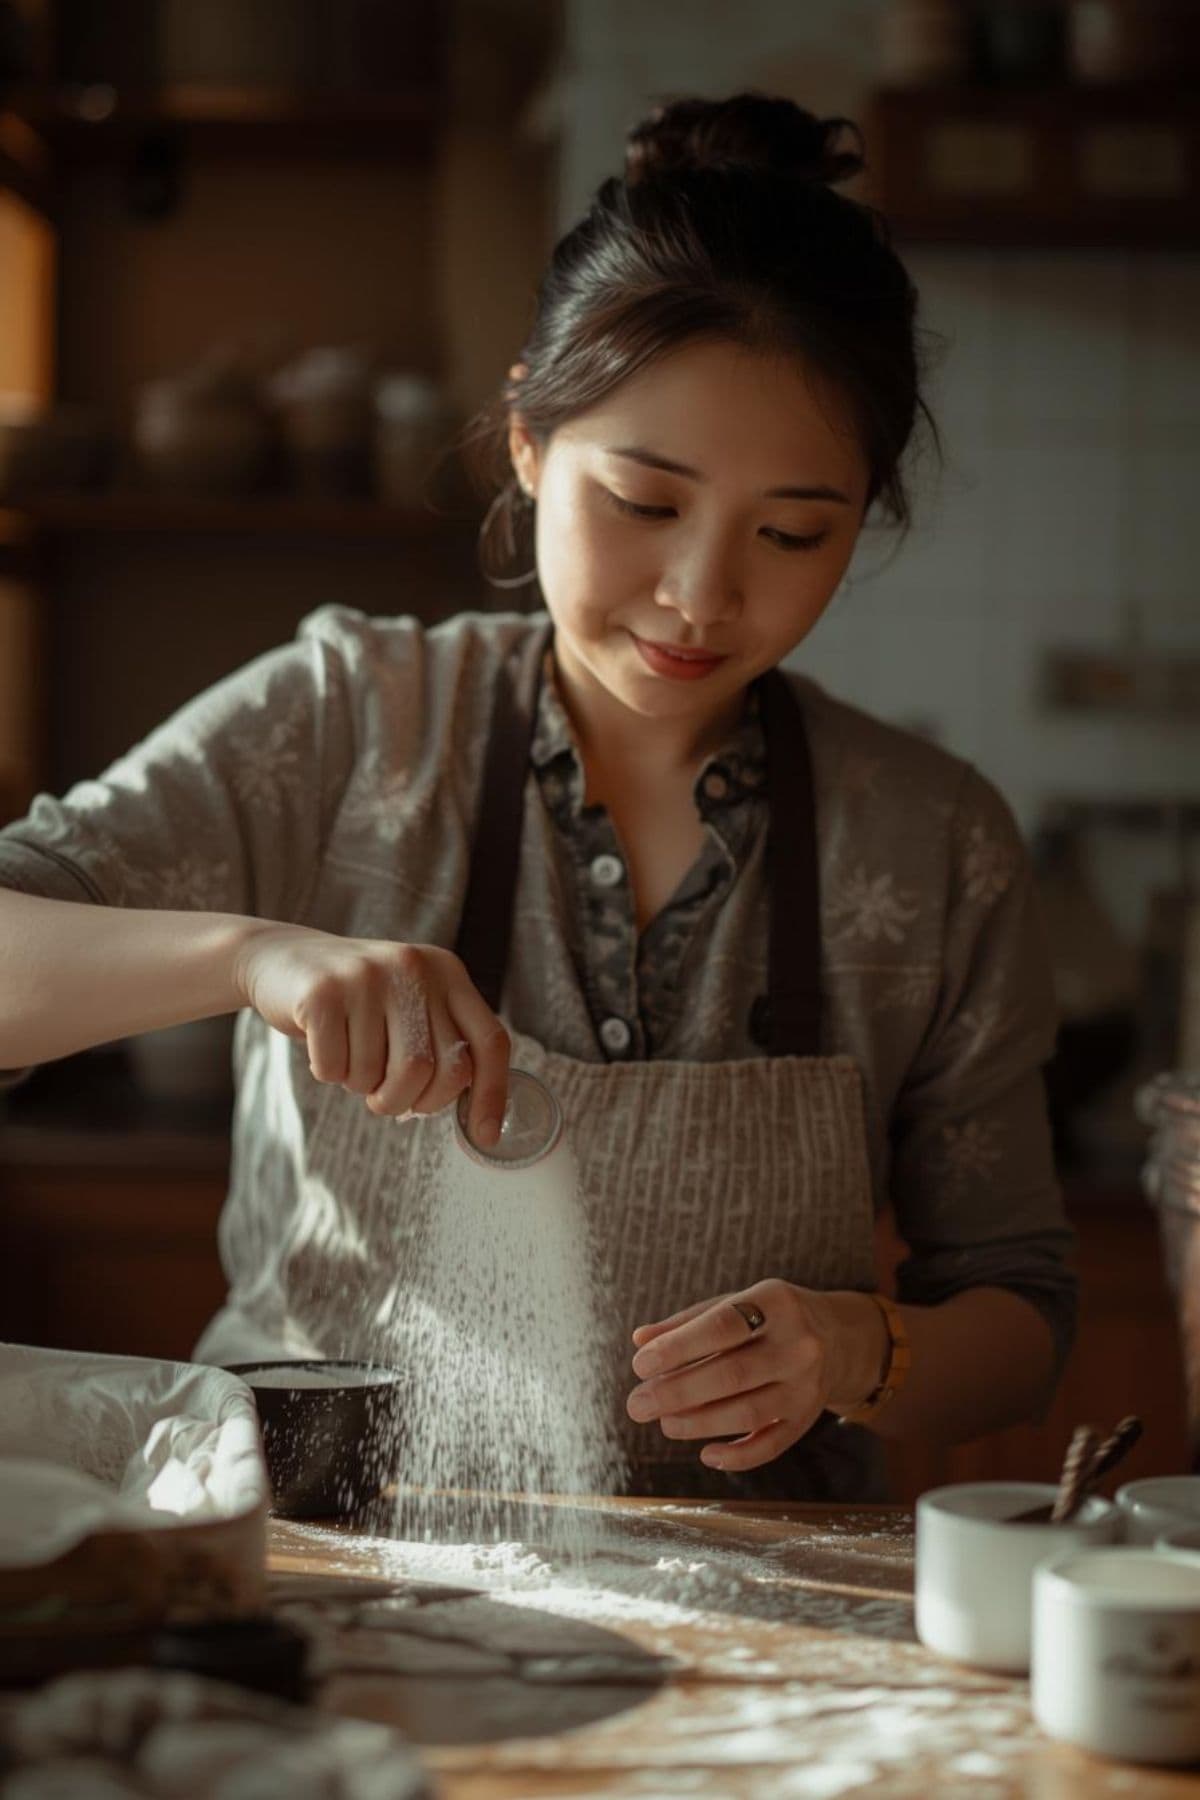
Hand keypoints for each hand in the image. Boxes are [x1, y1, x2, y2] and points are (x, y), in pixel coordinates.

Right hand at [233, 925, 509, 1143]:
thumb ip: (442, 1045)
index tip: (485, 1137)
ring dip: (362, 1085)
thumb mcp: (410, 1005)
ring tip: (349, 1054)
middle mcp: (413, 968)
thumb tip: (474, 1118)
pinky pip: (335, 1069)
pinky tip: (322, 1044)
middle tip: (385, 1096)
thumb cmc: (356, 1000)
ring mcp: (367, 976)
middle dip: (409, 1102)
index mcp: (446, 972)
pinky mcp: (322, 993)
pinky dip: (328, 1073)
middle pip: (435, 1071)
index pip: (488, 1041)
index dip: (492, 1094)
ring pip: (382, 1076)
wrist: (280, 957)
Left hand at [626, 1281, 888, 1472]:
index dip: (679, 1346)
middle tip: (637, 1405)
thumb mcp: (734, 1304)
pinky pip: (772, 1445)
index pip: (723, 1325)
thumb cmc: (768, 1318)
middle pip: (733, 1374)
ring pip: (749, 1412)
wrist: (838, 1337)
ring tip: (664, 1423)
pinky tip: (707, 1454)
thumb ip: (687, 1322)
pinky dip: (738, 1456)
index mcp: (775, 1303)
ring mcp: (807, 1385)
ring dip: (699, 1423)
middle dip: (678, 1392)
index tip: (640, 1364)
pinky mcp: (808, 1418)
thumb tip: (640, 1340)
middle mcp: (798, 1344)